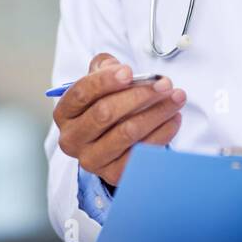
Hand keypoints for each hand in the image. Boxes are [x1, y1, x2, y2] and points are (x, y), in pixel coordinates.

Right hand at [53, 53, 185, 187]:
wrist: (111, 140)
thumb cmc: (106, 104)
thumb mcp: (99, 82)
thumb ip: (104, 67)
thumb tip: (118, 67)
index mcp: (65, 113)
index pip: (81, 93)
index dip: (105, 80)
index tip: (130, 71)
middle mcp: (72, 139)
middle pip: (105, 113)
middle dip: (139, 95)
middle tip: (165, 83)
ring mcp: (91, 160)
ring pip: (127, 132)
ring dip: (157, 112)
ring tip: (177, 97)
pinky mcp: (113, 174)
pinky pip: (141, 152)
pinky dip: (162, 133)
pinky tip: (174, 119)